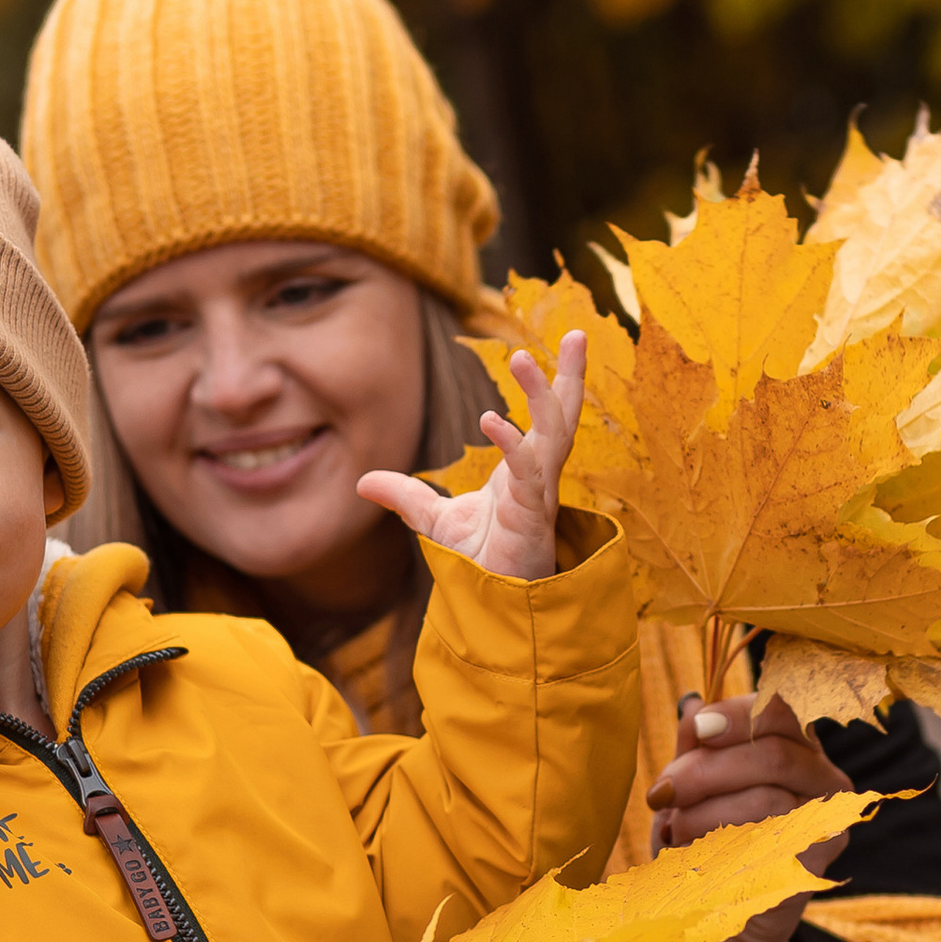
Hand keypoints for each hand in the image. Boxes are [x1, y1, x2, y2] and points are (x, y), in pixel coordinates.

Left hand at [356, 330, 585, 584]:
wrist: (490, 607)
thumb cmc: (480, 563)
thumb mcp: (434, 521)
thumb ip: (405, 496)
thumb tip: (362, 482)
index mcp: (526, 470)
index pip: (548, 418)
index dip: (555, 383)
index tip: (560, 345)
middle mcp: (539, 476)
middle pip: (564, 416)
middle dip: (573, 375)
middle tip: (579, 334)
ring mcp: (540, 496)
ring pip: (554, 435)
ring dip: (543, 394)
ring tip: (523, 356)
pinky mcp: (531, 518)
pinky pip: (529, 474)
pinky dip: (512, 445)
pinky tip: (490, 419)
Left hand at [646, 688, 852, 941]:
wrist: (725, 918)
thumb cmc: (709, 843)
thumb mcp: (696, 789)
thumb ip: (697, 747)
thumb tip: (693, 706)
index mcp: (799, 747)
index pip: (783, 710)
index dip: (739, 713)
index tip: (697, 728)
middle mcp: (826, 780)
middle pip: (773, 755)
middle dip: (706, 770)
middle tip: (661, 793)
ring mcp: (827, 824)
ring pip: (766, 802)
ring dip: (705, 815)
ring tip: (674, 831)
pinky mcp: (814, 866)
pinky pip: (765, 848)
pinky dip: (719, 850)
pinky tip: (694, 859)